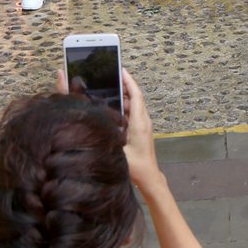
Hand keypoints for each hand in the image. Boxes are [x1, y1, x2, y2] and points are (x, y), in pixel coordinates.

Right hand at [121, 69, 164, 191]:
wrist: (149, 177)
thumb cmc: (135, 166)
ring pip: (134, 105)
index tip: (121, 70)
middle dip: (124, 86)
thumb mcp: (118, 151)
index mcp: (139, 122)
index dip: (129, 81)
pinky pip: (134, 113)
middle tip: (110, 78)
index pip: (136, 95)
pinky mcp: (141, 130)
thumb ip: (109, 136)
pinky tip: (114, 109)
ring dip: (124, 97)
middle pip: (135, 97)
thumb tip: (99, 121)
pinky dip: (125, 107)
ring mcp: (144, 125)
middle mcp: (144, 120)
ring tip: (109, 90)